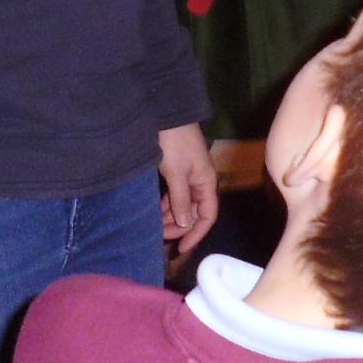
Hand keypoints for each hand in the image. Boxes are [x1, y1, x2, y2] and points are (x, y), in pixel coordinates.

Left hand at [157, 122, 219, 255]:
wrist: (169, 114)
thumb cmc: (174, 143)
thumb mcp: (176, 174)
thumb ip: (180, 200)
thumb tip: (185, 224)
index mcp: (206, 183)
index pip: (208, 216)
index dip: (196, 233)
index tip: (182, 248)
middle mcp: (201, 182)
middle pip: (195, 212)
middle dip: (180, 227)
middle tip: (160, 236)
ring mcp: (190, 176)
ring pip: (184, 204)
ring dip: (172, 217)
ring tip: (155, 225)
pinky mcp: (179, 170)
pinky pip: (176, 195)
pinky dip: (168, 205)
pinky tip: (156, 210)